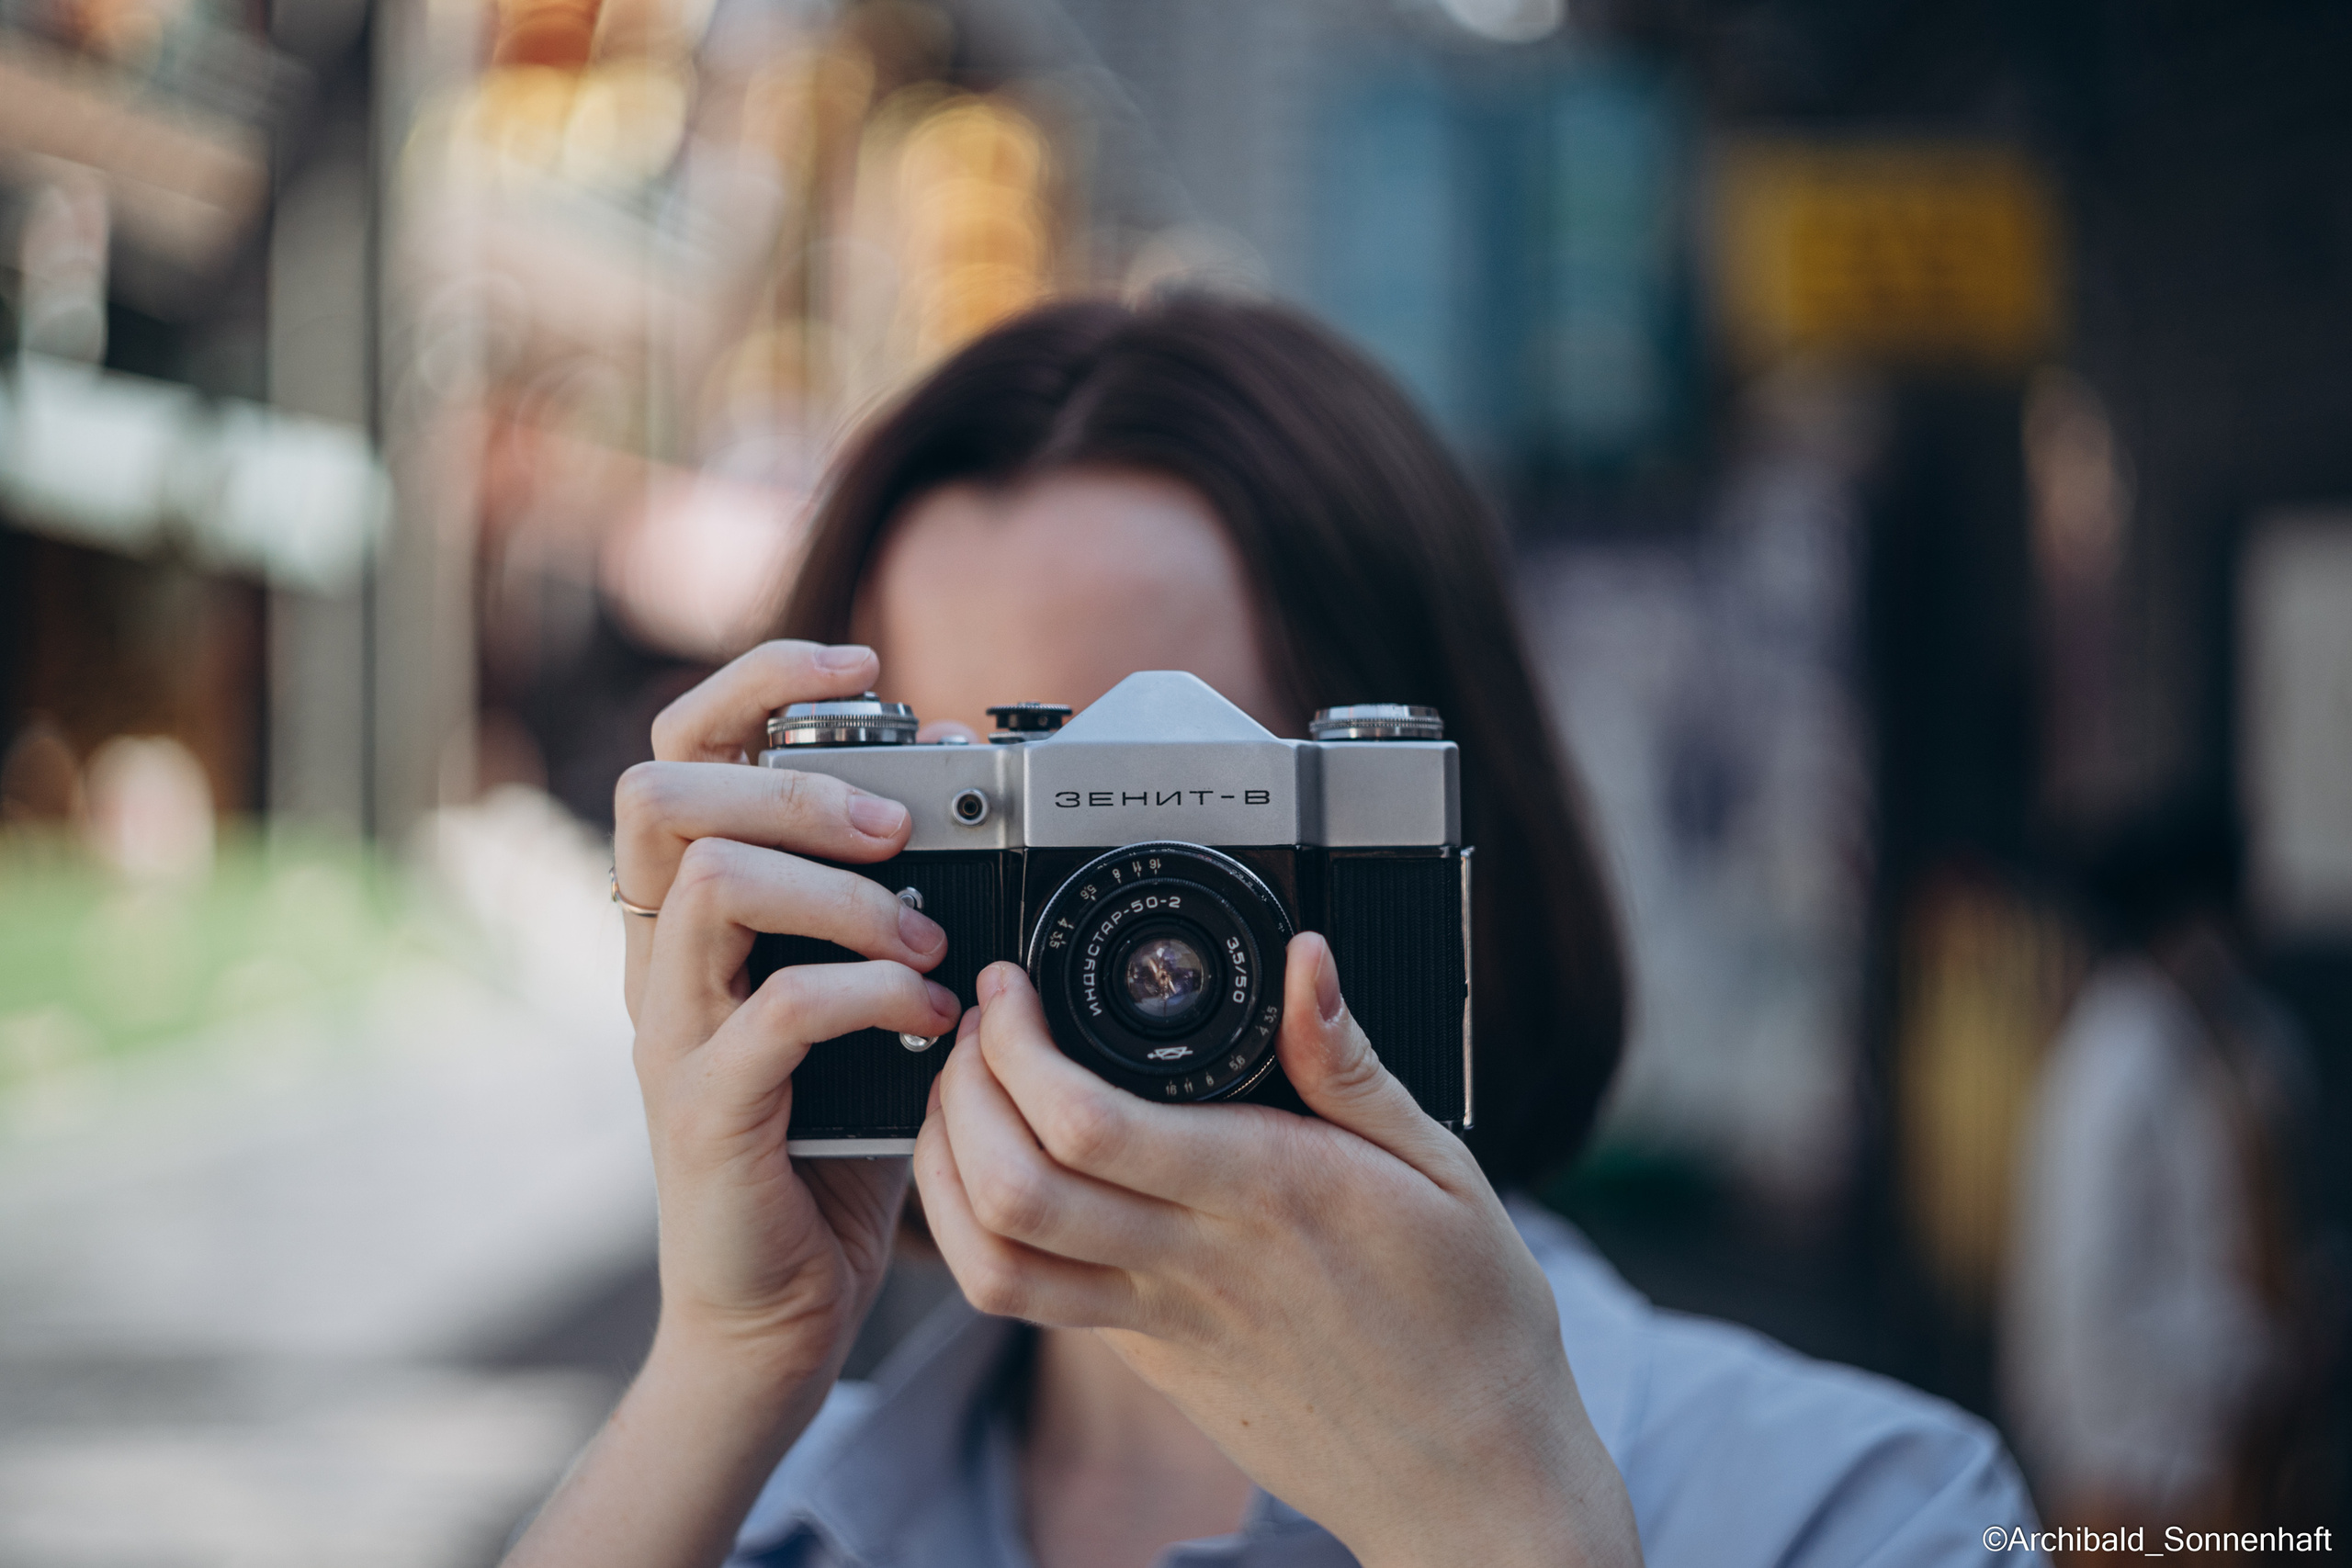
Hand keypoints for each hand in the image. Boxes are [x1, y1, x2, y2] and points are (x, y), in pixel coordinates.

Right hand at [615, 639, 961, 1380]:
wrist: (778, 1309)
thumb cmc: (830, 1141)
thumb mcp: (867, 990)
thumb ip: (891, 889)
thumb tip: (949, 760)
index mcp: (690, 917)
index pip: (678, 752)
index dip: (755, 681)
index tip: (862, 660)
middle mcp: (658, 961)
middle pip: (662, 796)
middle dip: (793, 783)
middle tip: (896, 826)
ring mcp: (669, 1034)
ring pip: (712, 885)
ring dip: (842, 890)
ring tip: (929, 936)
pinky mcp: (706, 1111)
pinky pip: (776, 1010)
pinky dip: (872, 992)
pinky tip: (932, 1015)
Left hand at [912, 938, 1641, 1567]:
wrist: (1472, 1477)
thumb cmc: (1470, 1320)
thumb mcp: (1443, 1168)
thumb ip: (1352, 1064)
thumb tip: (1305, 961)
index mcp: (1267, 1194)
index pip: (1090, 1123)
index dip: (1018, 1048)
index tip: (1015, 992)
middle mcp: (1194, 1264)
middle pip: (1011, 1188)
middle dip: (960, 1091)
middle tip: (978, 1030)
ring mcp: (1158, 1325)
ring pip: (992, 1263)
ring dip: (945, 1169)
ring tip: (963, 1099)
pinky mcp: (1146, 1361)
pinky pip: (1031, 1304)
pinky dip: (981, 1231)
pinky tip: (1001, 1172)